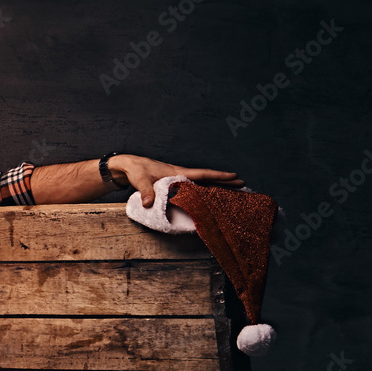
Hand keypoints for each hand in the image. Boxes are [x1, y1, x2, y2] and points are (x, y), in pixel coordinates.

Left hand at [109, 155, 244, 206]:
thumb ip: (146, 192)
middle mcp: (180, 175)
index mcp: (177, 173)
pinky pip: (192, 188)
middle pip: (207, 179)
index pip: (202, 174)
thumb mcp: (141, 180)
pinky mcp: (172, 185)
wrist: (128, 166)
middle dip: (225, 182)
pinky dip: (203, 192)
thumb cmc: (136, 170)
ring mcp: (177, 180)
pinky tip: (208, 197)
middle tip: (243, 185)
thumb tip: (149, 204)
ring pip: (202, 184)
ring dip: (216, 187)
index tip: (235, 177)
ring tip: (232, 192)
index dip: (218, 176)